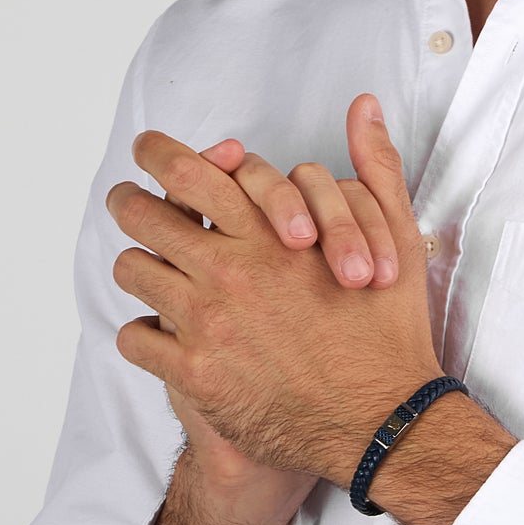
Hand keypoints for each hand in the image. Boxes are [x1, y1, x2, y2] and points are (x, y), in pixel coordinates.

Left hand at [109, 94, 444, 487]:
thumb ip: (374, 164)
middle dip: (130, 202)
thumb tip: (364, 106)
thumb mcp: (395, 233)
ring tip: (153, 271)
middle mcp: (229, 271)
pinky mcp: (195, 375)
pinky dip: (144, 332)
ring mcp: (207, 323)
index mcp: (270, 232)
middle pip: (144, 215)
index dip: (160, 153)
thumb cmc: (388, 327)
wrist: (382, 418)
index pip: (193, 172)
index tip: (147, 148)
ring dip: (141, 267)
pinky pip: (136, 339)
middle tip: (128, 202)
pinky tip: (165, 333)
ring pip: (134, 273)